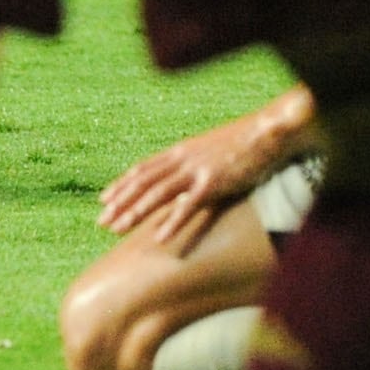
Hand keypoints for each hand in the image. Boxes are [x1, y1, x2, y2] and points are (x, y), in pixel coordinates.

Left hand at [100, 111, 287, 249]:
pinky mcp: (214, 183)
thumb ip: (192, 163)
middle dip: (120, 202)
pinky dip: (172, 222)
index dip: (121, 184)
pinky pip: (188, 206)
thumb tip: (180, 177)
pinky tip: (159, 238)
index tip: (104, 199)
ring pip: (158, 193)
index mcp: (181, 150)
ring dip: (135, 212)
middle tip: (102, 221)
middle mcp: (183, 159)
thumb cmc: (243, 142)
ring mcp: (197, 170)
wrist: (267, 132)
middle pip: (143, 182)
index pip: (143, 168)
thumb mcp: (210, 148)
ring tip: (117, 229)